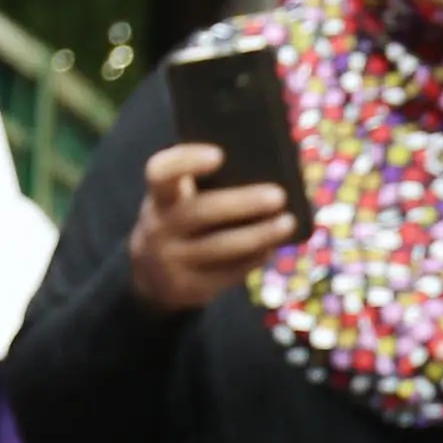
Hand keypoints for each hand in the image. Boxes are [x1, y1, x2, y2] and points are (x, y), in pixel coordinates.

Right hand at [127, 142, 295, 313]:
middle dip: (241, 203)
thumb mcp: (181, 200)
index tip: (220, 154)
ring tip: (288, 222)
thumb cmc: (184, 220)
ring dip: (258, 234)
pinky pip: (228, 273)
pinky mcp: (189, 287)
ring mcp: (171, 260)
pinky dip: (254, 258)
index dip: (187, 161)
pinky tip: (272, 246)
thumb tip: (267, 169)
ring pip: (219, 246)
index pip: (161, 172)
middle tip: (279, 195)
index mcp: (160, 195)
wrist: (154, 275)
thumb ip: (210, 183)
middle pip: (200, 211)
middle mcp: (159, 226)